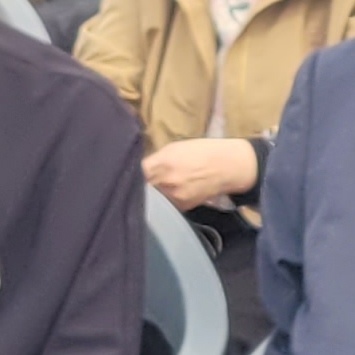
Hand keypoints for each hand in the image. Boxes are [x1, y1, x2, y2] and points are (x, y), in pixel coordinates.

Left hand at [140, 137, 259, 208]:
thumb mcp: (174, 148)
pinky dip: (163, 200)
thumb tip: (139, 170)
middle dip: (139, 186)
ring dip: (151, 195)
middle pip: (142, 189)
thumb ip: (155, 160)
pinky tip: (168, 193)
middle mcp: (167, 182)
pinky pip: (165, 205)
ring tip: (155, 187)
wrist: (226, 167)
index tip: (127, 174)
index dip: (130, 173)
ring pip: (152, 199)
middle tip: (138, 182)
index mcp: (164, 163)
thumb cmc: (201, 151)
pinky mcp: (182, 207)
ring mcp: (175, 197)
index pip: (136, 173)